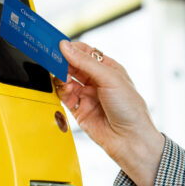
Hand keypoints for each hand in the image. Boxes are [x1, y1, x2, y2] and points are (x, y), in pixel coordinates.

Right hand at [55, 40, 164, 185]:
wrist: (130, 140)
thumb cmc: (130, 109)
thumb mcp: (110, 79)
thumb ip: (86, 62)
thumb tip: (66, 47)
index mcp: (108, 69)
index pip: (85, 52)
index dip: (71, 48)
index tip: (58, 45)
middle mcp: (97, 81)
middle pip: (73, 65)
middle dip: (63, 62)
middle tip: (53, 59)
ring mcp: (87, 95)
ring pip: (66, 80)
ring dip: (62, 77)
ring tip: (64, 78)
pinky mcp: (79, 110)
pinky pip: (64, 96)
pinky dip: (61, 91)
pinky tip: (65, 89)